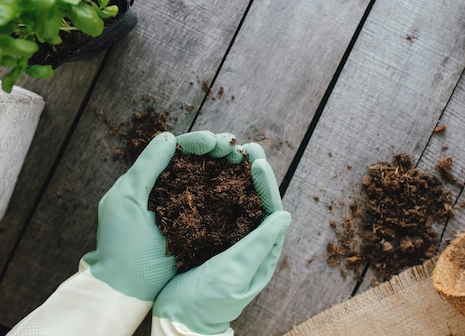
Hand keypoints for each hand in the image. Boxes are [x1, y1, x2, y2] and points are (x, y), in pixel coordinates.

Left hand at [82, 130, 237, 300]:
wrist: (128, 288)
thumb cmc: (121, 244)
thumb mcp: (126, 199)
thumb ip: (146, 167)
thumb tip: (169, 138)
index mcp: (151, 179)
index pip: (177, 151)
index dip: (196, 142)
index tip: (212, 141)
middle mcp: (171, 189)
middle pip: (198, 161)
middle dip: (217, 150)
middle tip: (233, 149)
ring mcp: (187, 208)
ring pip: (211, 179)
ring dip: (228, 167)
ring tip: (243, 160)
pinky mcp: (201, 227)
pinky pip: (219, 204)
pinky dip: (232, 191)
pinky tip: (245, 184)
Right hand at [151, 144, 290, 334]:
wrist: (179, 321)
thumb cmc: (209, 302)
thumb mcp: (235, 273)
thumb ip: (259, 245)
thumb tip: (286, 216)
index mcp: (263, 252)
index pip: (271, 210)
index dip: (267, 184)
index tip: (257, 161)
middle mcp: (250, 243)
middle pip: (257, 201)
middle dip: (254, 173)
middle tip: (248, 147)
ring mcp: (231, 240)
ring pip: (238, 202)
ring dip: (236, 177)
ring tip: (232, 153)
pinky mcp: (211, 239)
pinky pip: (219, 210)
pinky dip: (216, 190)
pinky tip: (209, 174)